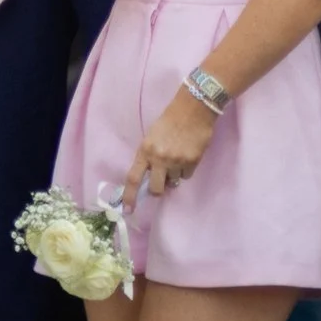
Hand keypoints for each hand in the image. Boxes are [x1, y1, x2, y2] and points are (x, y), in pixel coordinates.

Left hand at [123, 89, 218, 208]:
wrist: (192, 111)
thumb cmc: (169, 122)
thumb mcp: (152, 138)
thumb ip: (150, 157)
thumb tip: (151, 178)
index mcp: (144, 151)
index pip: (133, 178)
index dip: (129, 196)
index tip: (127, 210)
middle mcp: (158, 158)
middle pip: (155, 188)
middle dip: (158, 190)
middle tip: (161, 184)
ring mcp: (176, 161)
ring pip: (173, 182)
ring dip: (174, 176)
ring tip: (177, 158)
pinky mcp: (192, 162)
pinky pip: (187, 176)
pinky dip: (186, 170)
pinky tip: (187, 156)